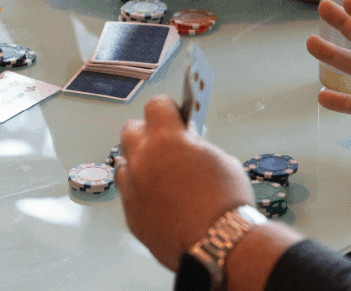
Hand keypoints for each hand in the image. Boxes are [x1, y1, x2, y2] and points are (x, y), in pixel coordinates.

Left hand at [117, 96, 253, 268]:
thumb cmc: (227, 203)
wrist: (221, 246)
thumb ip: (196, 146)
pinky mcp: (130, 213)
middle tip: (164, 144)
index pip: (155, 105)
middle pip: (130, 130)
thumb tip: (188, 144)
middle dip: (146, 133)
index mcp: (167, 139)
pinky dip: (141, 193)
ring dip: (139, 164)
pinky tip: (161, 202)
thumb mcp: (221, 160)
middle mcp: (143, 159)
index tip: (173, 114)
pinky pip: (129, 194)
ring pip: (124, 163)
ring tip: (161, 176)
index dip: (167, 108)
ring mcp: (133, 186)